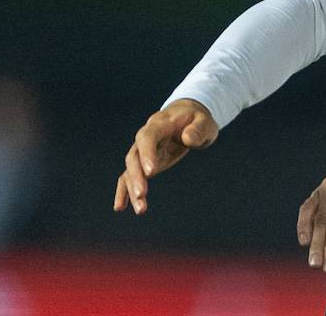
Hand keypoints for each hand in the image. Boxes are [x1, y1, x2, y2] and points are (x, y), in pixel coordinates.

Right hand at [113, 98, 219, 214]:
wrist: (187, 116)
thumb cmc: (197, 119)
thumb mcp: (204, 121)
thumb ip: (198, 129)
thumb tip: (188, 139)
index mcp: (160, 123)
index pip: (147, 137)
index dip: (147, 153)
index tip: (151, 172)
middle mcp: (146, 137)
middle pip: (134, 156)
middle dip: (136, 176)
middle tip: (142, 195)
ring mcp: (142, 150)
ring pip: (130, 169)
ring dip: (132, 189)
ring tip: (141, 209)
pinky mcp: (143, 162)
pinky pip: (129, 176)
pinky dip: (124, 190)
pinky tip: (121, 207)